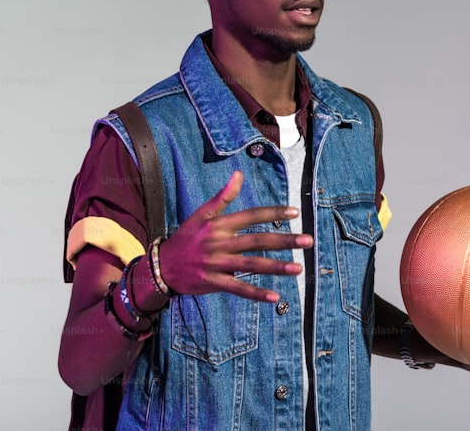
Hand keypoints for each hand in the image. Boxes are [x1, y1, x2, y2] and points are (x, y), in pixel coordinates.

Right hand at [157, 171, 312, 302]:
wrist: (162, 266)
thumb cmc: (186, 237)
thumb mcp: (202, 214)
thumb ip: (223, 196)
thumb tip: (238, 173)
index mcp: (219, 225)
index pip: (251, 216)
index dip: (273, 214)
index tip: (294, 213)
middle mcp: (220, 243)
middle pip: (257, 241)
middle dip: (284, 241)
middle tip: (308, 240)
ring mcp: (217, 264)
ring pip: (252, 265)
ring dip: (276, 267)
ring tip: (298, 268)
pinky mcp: (213, 283)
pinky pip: (238, 288)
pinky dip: (256, 293)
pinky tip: (275, 297)